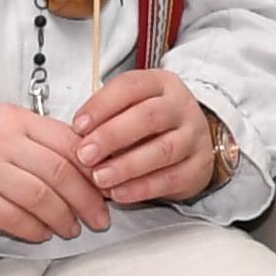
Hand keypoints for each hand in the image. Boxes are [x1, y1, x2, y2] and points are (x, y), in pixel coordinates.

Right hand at [0, 102, 110, 240]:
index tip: (106, 188)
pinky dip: (33, 229)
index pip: (67, 142)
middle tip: (99, 218)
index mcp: (15, 118)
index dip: (93, 169)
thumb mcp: (7, 128)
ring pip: (39, 196)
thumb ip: (44, 141)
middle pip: (58, 171)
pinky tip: (42, 233)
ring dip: (62, 217)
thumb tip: (92, 168)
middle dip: (86, 199)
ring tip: (72, 229)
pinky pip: (12, 217)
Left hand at [69, 67, 223, 205]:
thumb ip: (105, 117)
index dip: (102, 106)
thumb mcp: (129, 107)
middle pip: (148, 117)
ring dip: (126, 166)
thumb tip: (76, 137)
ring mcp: (194, 136)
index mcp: (160, 83)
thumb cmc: (150, 124)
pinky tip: (120, 192)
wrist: (191, 142)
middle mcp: (180, 106)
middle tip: (85, 154)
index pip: (131, 86)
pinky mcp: (199, 166)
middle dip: (112, 136)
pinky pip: (171, 178)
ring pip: (163, 150)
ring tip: (100, 177)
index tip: (78, 126)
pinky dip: (142, 188)